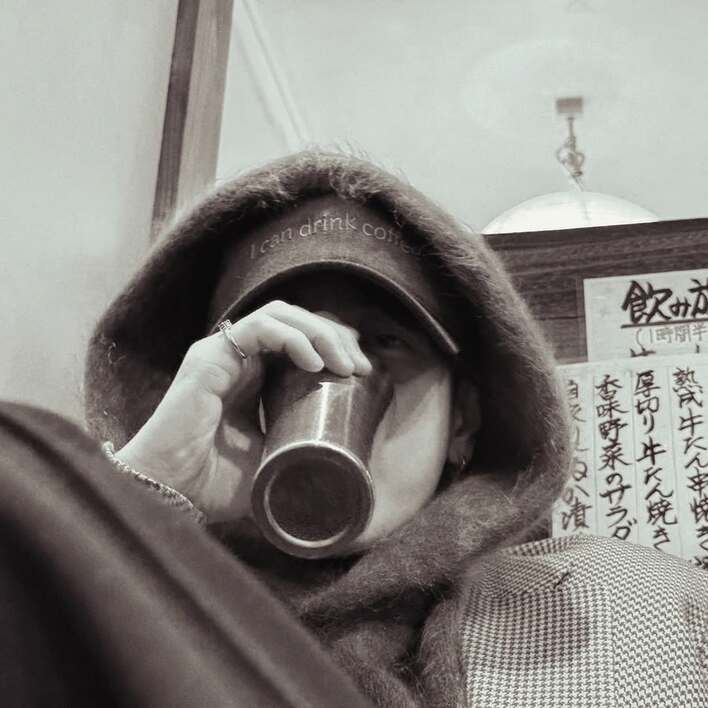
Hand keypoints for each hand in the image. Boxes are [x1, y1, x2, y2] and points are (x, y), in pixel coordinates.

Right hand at [116, 301, 371, 521]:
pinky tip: (312, 363)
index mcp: (254, 379)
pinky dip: (292, 337)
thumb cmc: (212, 482)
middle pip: (296, 322)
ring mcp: (223, 354)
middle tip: (359, 366)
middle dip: (334, 337)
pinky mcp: (209, 357)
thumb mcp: (273, 461)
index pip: (301, 341)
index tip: (361, 374)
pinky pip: (258, 327)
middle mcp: (239, 359)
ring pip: (280, 315)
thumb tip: (344, 459)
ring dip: (318, 333)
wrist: (168, 494)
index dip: (334, 348)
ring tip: (342, 362)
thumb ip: (298, 447)